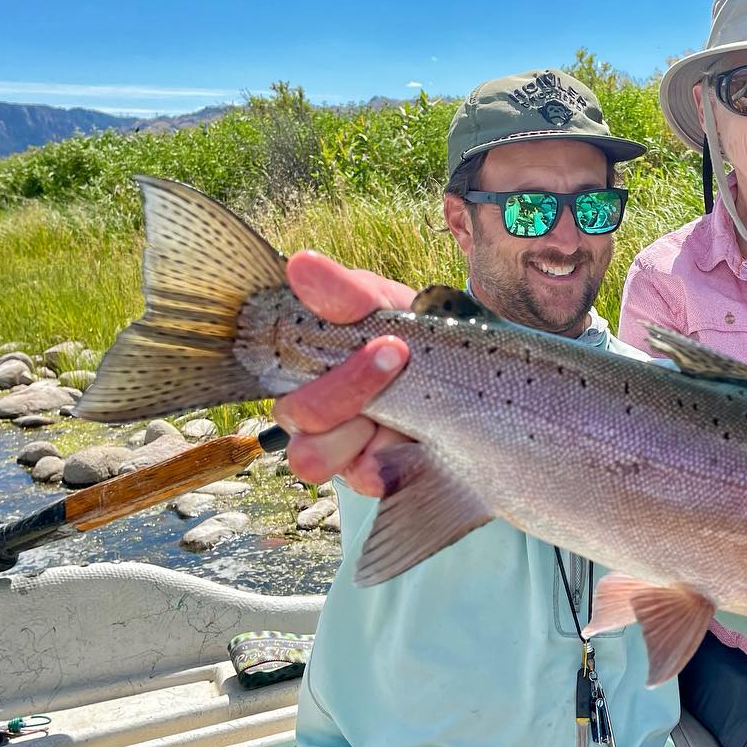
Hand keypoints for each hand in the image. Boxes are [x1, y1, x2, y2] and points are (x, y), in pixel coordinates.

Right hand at [271, 251, 416, 492]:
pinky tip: (415, 445)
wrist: (474, 369)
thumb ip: (347, 292)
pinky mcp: (370, 477)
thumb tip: (301, 264)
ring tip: (406, 409)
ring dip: (361, 430)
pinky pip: (359, 482)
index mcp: (304, 360)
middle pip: (295, 414)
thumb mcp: (389, 304)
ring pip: (312, 457)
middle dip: (348, 386)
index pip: (272, 360)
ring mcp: (337, 446)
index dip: (304, 352)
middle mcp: (310, 407)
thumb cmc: (416, 331)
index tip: (373, 333)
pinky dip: (386, 466)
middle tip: (399, 354)